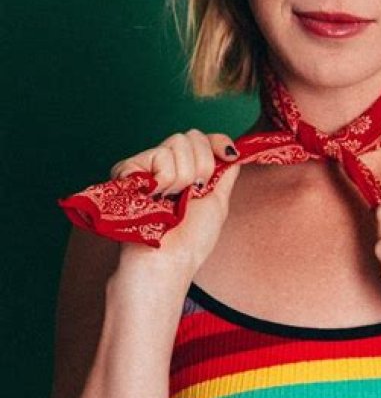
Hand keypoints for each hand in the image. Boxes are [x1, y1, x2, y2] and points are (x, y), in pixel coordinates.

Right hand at [109, 129, 241, 276]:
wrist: (167, 262)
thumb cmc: (190, 242)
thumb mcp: (218, 204)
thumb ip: (226, 175)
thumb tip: (235, 152)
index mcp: (186, 172)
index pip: (202, 138)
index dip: (216, 141)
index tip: (229, 155)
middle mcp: (165, 166)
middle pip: (191, 136)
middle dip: (201, 166)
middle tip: (190, 194)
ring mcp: (146, 166)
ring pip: (177, 143)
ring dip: (183, 177)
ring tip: (170, 201)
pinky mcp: (128, 169)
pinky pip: (159, 155)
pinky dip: (164, 178)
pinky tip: (156, 197)